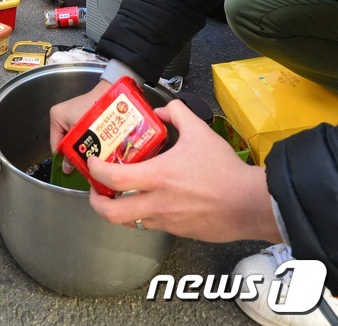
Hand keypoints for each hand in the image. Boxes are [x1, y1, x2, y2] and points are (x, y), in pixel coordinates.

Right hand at [49, 79, 110, 171]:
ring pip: (76, 139)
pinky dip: (90, 139)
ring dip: (84, 146)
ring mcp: (73, 115)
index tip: (74, 168)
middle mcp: (62, 115)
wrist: (111, 95)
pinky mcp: (84, 116)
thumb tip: (68, 168)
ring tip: (93, 154)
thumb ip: (73, 152)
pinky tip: (98, 145)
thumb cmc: (94, 108)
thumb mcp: (80, 134)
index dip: (65, 158)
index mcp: (56, 117)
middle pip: (66, 142)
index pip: (55, 145)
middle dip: (76, 152)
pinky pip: (83, 132)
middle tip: (85, 161)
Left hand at [87, 100, 282, 243]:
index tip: (92, 162)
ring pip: (130, 223)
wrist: (249, 203)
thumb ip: (177, 113)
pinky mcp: (178, 232)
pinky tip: (151, 200)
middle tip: (96, 190)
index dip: (96, 171)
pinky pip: (152, 225)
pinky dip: (144, 214)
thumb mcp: (199, 130)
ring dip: (120, 210)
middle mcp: (156, 203)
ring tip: (120, 195)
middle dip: (96, 203)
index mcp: (157, 177)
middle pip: (111, 214)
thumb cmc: (223, 168)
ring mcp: (166, 221)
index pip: (113, 179)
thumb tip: (162, 110)